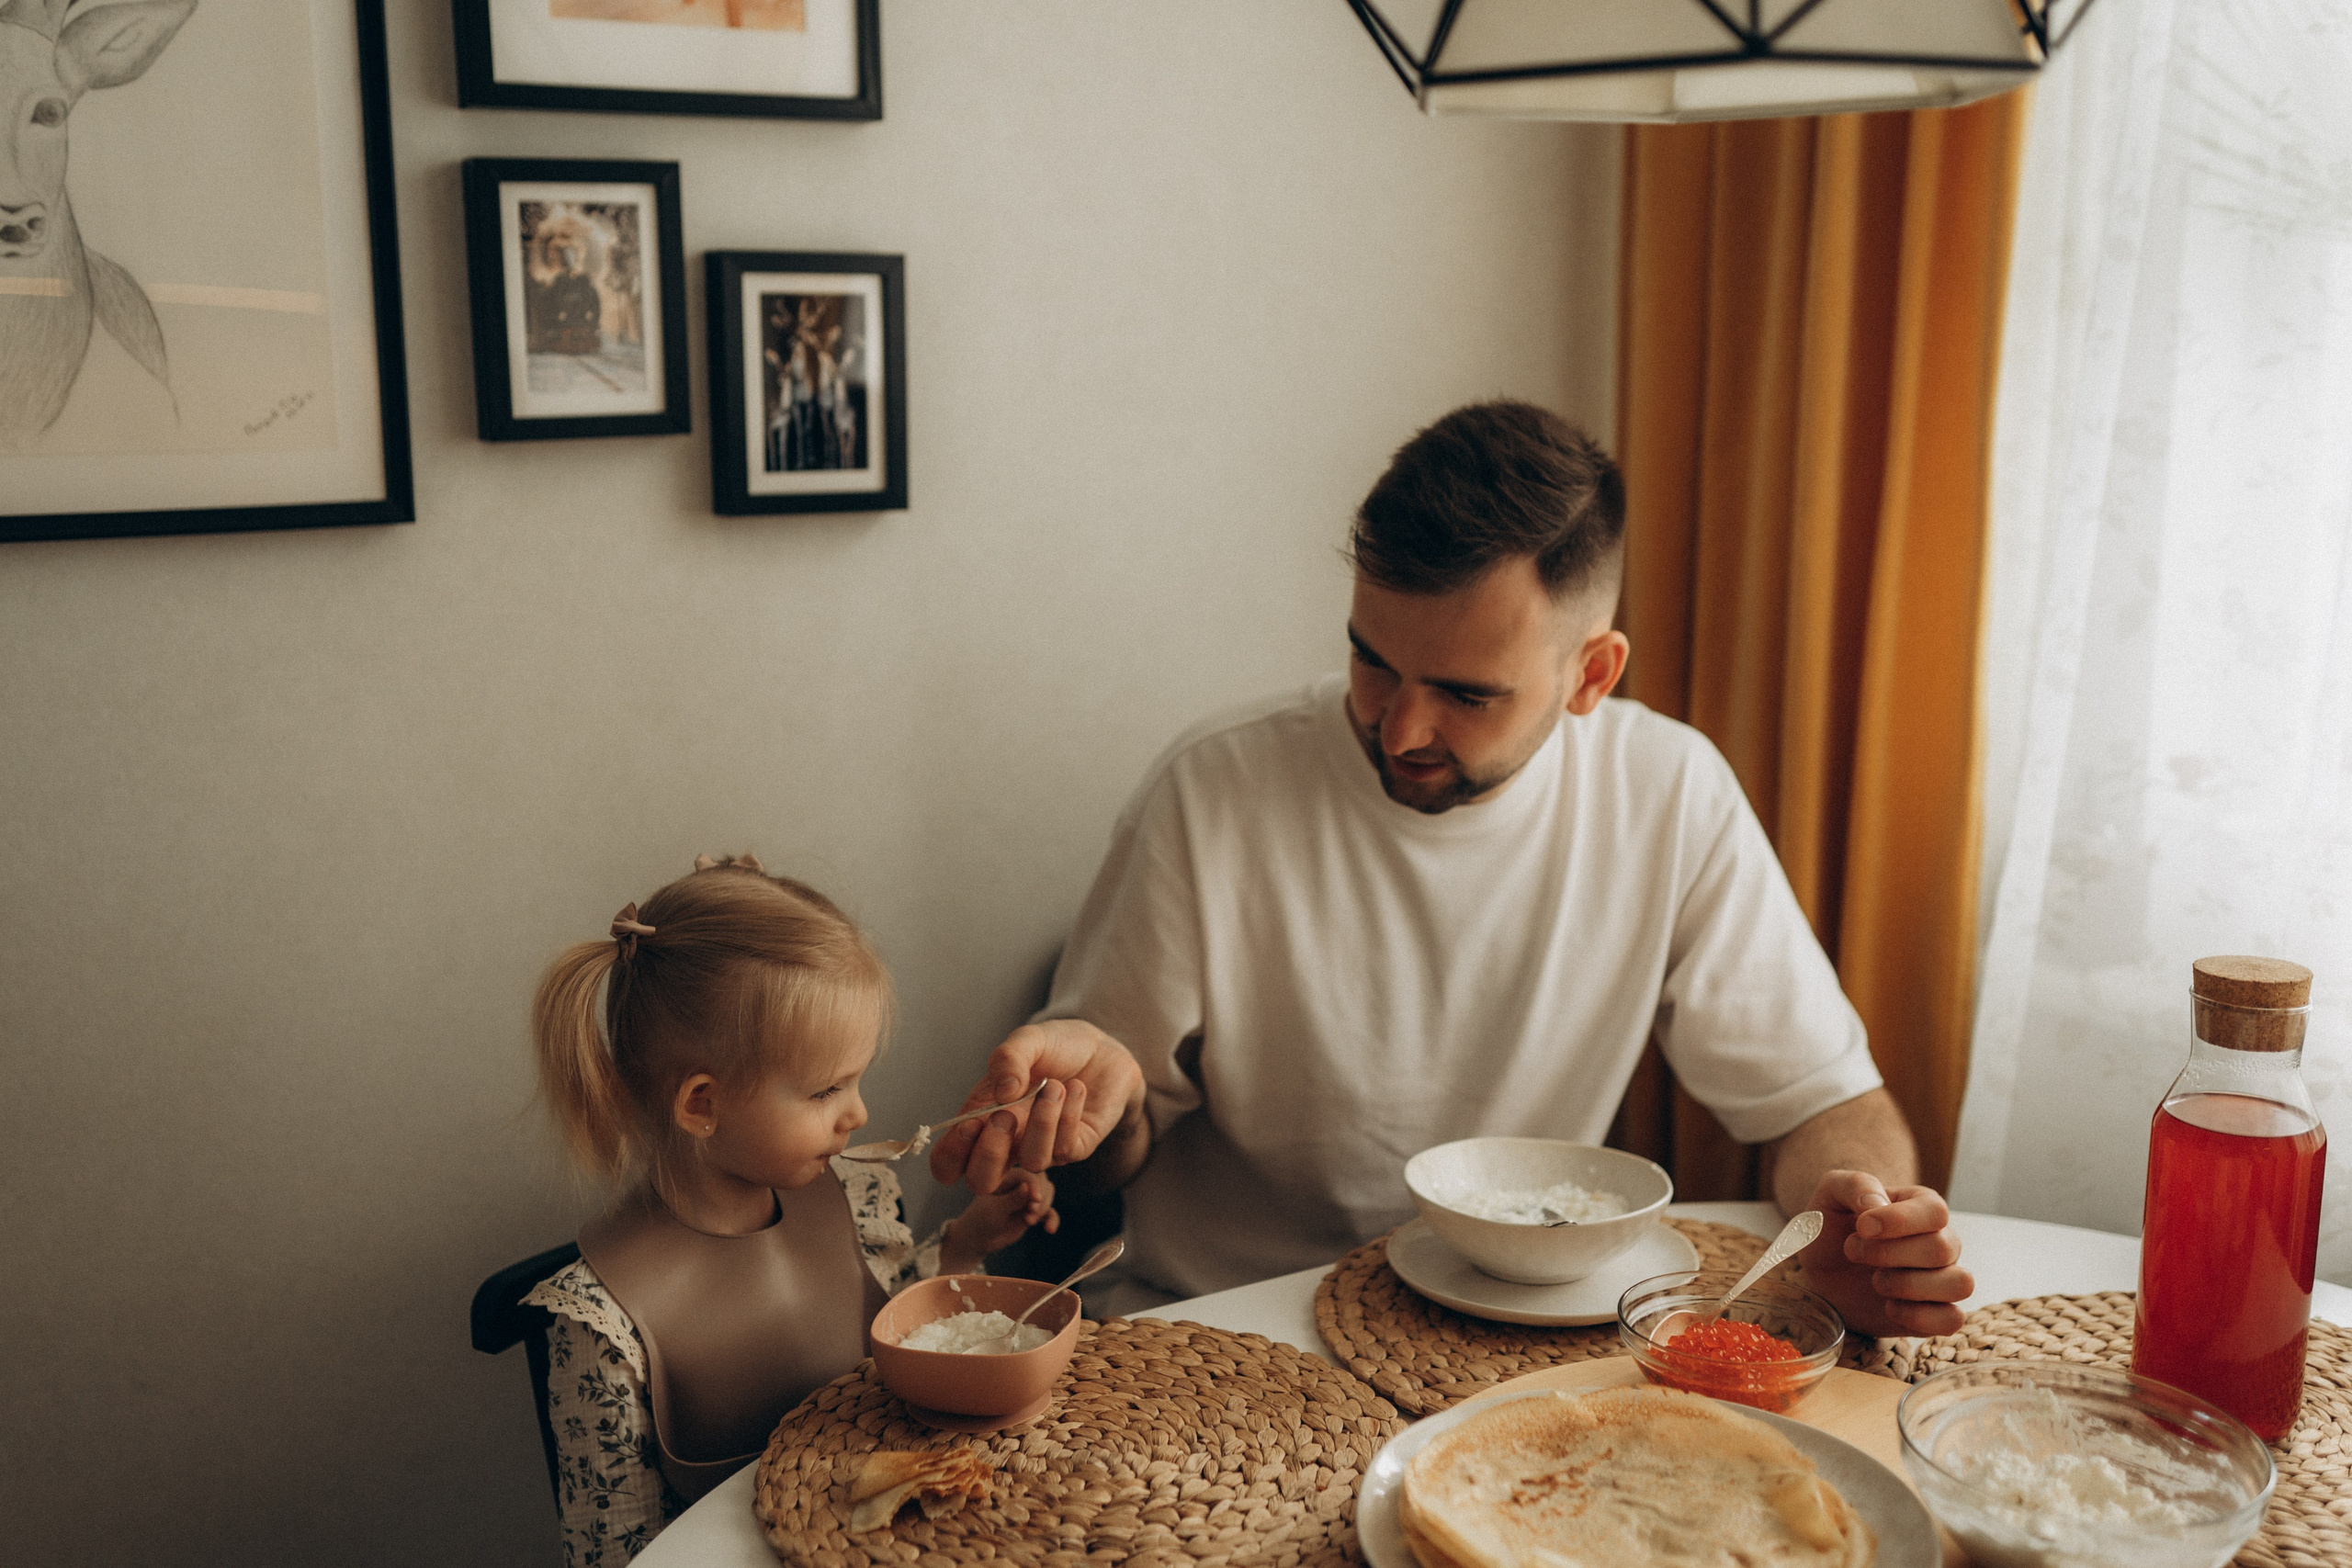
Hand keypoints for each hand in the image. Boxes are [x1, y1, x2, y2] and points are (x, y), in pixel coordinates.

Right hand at [928, 1020, 1144, 1193]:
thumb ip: (1008, 1057)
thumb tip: (1003, 1092)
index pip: (949, 1162)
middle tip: (1006, 1115)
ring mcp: (1041, 1148)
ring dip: (1042, 1122)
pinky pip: (1066, 1148)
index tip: (971, 1124)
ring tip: (1054, 1085)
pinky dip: (1068, 1114)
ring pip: (1032, 1164)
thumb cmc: (1056, 1046)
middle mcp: (1008, 1141)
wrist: (1101, 1047)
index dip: (951, 1155)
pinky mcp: (1075, 1148)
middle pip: (982, 1182)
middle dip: (990, 1155)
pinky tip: (1075, 1089)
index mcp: (981, 1118)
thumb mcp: (1027, 1040)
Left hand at [940, 1169, 1058, 1273]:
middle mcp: (1019, 1183)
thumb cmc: (981, 1220)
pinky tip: (1050, 1230)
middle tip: (1032, 1213)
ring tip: (1029, 1222)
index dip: (1035, 1186)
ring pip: (1048, 1194)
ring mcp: (1027, 1196)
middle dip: (1041, 1198)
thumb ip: (1012, 1200)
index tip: (1035, 1200)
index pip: (1028, 1175)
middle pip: (1042, 1182)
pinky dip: (1052, 1219)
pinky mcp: (1033, 1210)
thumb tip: (1028, 1187)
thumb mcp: (994, 1211)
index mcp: (1007, 1176)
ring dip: (1044, 1208)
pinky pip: (1049, 1212)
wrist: (978, 1239)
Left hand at [1796, 1170, 1972, 1337]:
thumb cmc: (1830, 1230)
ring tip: (1876, 1281)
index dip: (1899, 1221)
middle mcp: (1941, 1241)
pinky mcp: (1936, 1314)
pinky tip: (1888, 1307)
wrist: (1820, 1275)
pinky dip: (1918, 1317)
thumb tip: (1878, 1203)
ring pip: (1959, 1284)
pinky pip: (1952, 1320)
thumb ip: (1857, 1185)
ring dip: (1908, 1285)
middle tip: (1854, 1251)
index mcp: (1920, 1206)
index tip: (1861, 1227)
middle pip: (1942, 1248)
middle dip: (1889, 1253)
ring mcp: (1942, 1279)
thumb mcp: (1831, 1195)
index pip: (1935, 1211)